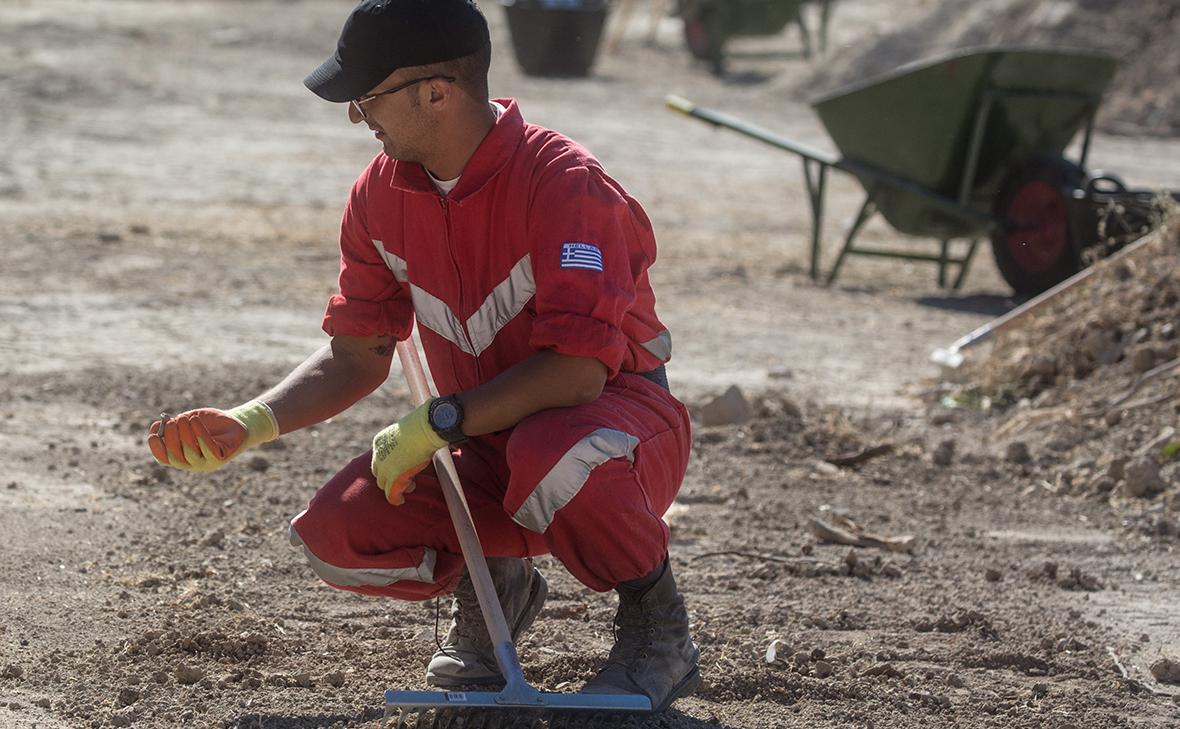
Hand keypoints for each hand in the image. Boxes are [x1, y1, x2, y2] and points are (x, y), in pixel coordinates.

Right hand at [147, 401, 276, 472]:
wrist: (236, 423)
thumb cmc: (210, 423)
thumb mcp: (189, 420)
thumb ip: (175, 424)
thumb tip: (161, 424)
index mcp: (181, 457)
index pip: (163, 458)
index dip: (155, 446)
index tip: (153, 431)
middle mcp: (191, 464)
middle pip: (174, 456)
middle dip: (170, 438)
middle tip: (172, 421)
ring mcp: (205, 463)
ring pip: (190, 453)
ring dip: (185, 434)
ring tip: (186, 418)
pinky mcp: (219, 459)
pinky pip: (207, 448)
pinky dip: (200, 434)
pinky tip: (195, 420)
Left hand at [371, 400, 446, 504]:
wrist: (427, 427)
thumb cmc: (424, 425)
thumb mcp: (409, 433)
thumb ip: (405, 443)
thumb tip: (416, 446)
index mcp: (380, 441)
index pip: (380, 458)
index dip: (389, 465)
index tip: (400, 468)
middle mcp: (378, 454)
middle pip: (378, 472)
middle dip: (389, 477)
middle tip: (404, 479)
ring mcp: (385, 467)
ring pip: (383, 484)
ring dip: (395, 487)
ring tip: (410, 485)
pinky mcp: (394, 478)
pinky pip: (391, 494)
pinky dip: (395, 498)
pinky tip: (401, 501)